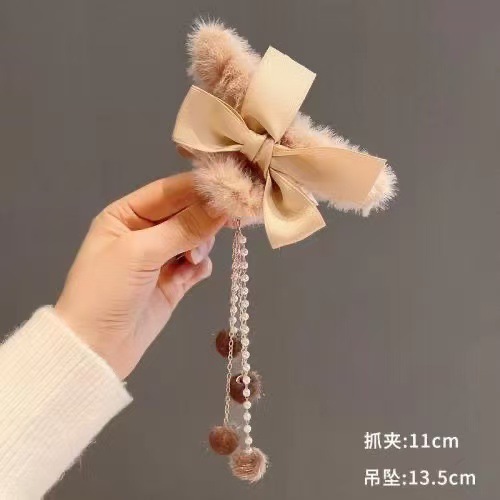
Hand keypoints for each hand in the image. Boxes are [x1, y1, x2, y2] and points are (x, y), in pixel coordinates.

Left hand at [55, 173, 224, 378]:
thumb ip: (184, 227)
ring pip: (197, 238)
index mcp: (127, 215)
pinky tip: (192, 275)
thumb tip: (223, 205)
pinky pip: (198, 265)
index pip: (170, 191)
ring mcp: (161, 258)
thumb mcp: (141, 252)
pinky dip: (200, 267)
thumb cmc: (107, 290)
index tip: (232, 188)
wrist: (96, 349)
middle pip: (188, 213)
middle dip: (204, 219)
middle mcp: (145, 232)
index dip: (200, 188)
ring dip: (200, 246)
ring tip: (191, 261)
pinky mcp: (173, 282)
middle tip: (228, 223)